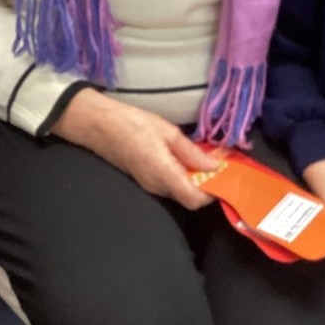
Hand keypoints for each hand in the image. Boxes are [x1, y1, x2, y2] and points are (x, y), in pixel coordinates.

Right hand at [53, 88, 222, 209]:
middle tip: (220, 165)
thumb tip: (214, 165)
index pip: (194, 199)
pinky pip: (169, 186)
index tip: (225, 177)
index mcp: (165, 174)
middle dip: (207, 186)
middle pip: (189, 198)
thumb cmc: (134, 124)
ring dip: (195, 181)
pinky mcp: (145, 181)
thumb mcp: (168, 132)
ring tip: (206, 160)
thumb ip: (191, 152)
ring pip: (179, 192)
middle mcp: (158, 186)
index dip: (213, 193)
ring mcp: (149, 186)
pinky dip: (182, 177)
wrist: (99, 126)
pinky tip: (187, 160)